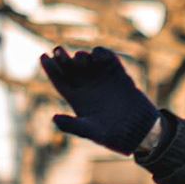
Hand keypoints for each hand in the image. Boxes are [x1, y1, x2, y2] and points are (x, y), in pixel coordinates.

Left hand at [40, 46, 158, 154]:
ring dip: (81, 56)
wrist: (141, 130)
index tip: (43, 56)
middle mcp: (87, 86)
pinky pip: (106, 58)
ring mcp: (102, 78)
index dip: (50, 68)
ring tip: (82, 60)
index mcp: (77, 98)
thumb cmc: (114, 135)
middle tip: (57, 49)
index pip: (59, 80)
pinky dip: (101, 53)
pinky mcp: (117, 74)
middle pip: (69, 67)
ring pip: (85, 61)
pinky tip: (97, 55)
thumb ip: (73, 125)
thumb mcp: (91, 131)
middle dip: (62, 57)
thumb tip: (54, 118)